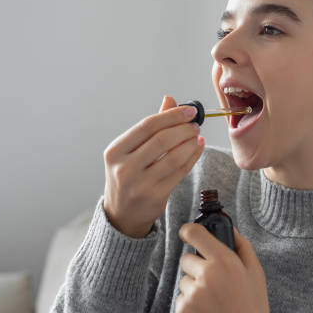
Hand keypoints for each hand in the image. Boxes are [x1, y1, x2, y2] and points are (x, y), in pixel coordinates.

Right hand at [102, 95, 203, 237]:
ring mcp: (139, 184)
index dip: (171, 115)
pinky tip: (197, 148)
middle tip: (195, 124)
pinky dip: (192, 157)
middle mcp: (124, 168)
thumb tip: (169, 99)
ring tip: (197, 135)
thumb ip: (151, 126)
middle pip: (161, 140)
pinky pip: (180, 172)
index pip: (147, 126)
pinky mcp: (155, 197)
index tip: (189, 110)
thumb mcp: (130, 150)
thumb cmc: (128, 175)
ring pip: (174, 157)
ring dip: (190, 143)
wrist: (122, 214)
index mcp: (115, 151)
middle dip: (183, 129)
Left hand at [176, 224, 270, 312]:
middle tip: (214, 280)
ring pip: (184, 280)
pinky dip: (190, 304)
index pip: (194, 233)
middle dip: (197, 266)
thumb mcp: (256, 274)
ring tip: (214, 300)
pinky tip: (208, 312)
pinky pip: (181, 298)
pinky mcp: (183, 311)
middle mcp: (206, 275)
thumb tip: (230, 229)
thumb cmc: (253, 309)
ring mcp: (192, 294)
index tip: (188, 233)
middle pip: (186, 259)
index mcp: (224, 261)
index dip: (189, 230)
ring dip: (194, 286)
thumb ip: (242, 247)